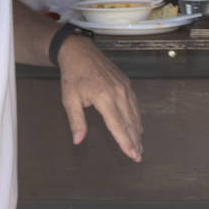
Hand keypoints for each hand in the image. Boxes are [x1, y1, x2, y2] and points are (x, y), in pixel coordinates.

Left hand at [57, 35, 142, 160]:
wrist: (80, 51)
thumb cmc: (73, 75)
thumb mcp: (69, 99)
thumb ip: (76, 121)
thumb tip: (78, 140)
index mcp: (103, 97)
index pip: (118, 125)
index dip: (125, 142)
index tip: (131, 154)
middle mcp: (118, 92)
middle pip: (129, 122)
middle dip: (134, 141)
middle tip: (138, 157)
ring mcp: (124, 87)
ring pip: (135, 114)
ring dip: (137, 132)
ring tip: (139, 146)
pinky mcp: (126, 83)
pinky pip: (135, 104)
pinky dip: (137, 118)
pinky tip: (138, 127)